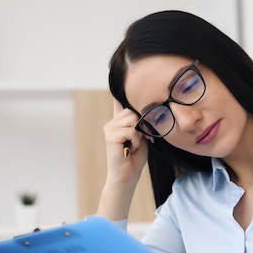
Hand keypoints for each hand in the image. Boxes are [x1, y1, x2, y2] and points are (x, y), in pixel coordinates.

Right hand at [96, 100, 149, 220]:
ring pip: (133, 120)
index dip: (120, 93)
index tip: (122, 76)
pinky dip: (136, 141)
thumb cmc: (135, 158)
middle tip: (140, 141)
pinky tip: (129, 149)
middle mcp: (111, 123)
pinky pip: (132, 130)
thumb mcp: (141, 136)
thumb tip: (142, 107)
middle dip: (142, 126)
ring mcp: (109, 128)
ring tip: (133, 146)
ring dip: (139, 135)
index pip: (118, 102)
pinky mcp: (110, 135)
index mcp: (117, 122)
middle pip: (133, 111)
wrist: (127, 176)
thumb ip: (140, 122)